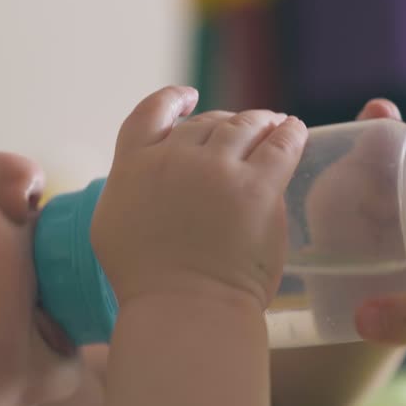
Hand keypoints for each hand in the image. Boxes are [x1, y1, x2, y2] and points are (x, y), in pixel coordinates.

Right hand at [92, 86, 307, 308]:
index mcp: (133, 165)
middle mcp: (174, 158)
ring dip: (260, 121)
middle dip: (224, 123)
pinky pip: (281, 144)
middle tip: (242, 131)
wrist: (185, 308)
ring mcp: (217, 169)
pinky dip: (289, 132)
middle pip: (205, 122)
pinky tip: (294, 130)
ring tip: (273, 124)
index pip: (151, 112)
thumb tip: (142, 174)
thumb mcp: (111, 226)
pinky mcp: (258, 187)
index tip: (188, 97)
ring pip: (243, 125)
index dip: (172, 100)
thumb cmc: (146, 282)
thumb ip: (127, 188)